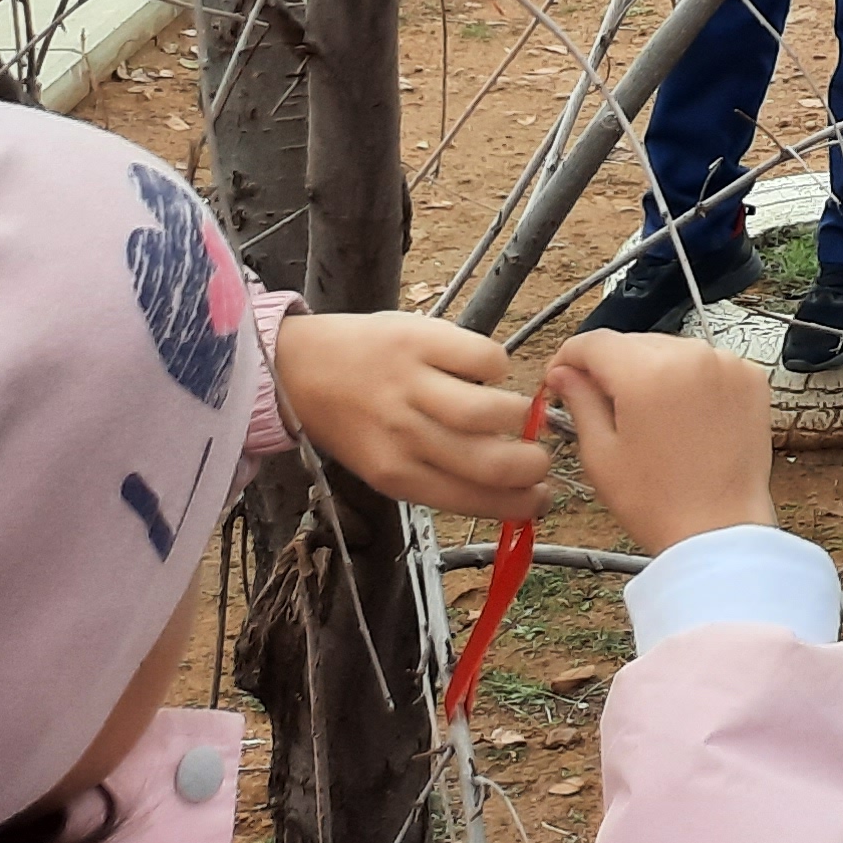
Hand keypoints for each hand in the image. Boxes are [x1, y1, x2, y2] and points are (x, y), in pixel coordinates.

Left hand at [267, 310, 552, 518]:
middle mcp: (403, 435)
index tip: (542, 499)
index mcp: (395, 475)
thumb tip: (507, 486)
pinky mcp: (421, 339)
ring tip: (518, 412)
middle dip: (532, 465)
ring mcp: (412, 385)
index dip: (519, 504)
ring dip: (518, 414)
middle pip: (489, 461)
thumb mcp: (386, 462)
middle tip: (541, 458)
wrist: (300, 367)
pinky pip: (485, 358)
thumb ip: (437, 474)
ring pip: (490, 412)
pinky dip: (498, 367)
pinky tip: (487, 371)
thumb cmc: (352, 420)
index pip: (471, 499)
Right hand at [549, 330, 776, 554]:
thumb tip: (563, 373)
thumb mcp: (602, 454)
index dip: (569, 357)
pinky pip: (707, 364)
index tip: (560, 377)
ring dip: (651, 370)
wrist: (720, 530)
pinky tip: (681, 416)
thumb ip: (580, 402)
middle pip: (634, 342)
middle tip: (597, 402)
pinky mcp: (752, 377)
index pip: (595, 342)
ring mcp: (727, 363)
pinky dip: (689, 379)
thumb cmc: (656, 502)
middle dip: (610, 366)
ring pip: (671, 349)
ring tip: (643, 415)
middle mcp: (692, 355)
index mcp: (648, 373)